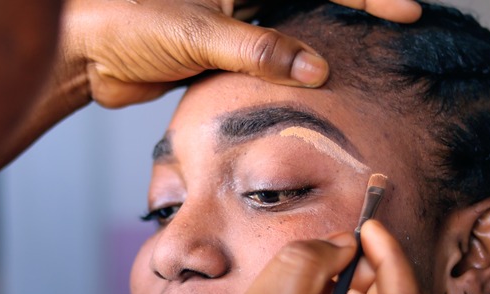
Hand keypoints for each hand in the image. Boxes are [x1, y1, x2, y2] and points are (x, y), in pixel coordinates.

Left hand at [56, 0, 422, 107]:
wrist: (87, 55)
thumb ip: (258, 50)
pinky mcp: (220, 56)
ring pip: (290, 35)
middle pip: (309, 1)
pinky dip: (288, 75)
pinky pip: (266, 63)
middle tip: (398, 35)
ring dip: (322, 49)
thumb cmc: (128, 23)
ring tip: (364, 68)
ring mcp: (232, 25)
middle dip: (353, 14)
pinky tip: (314, 89)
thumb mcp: (198, 32)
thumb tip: (317, 69)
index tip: (402, 12)